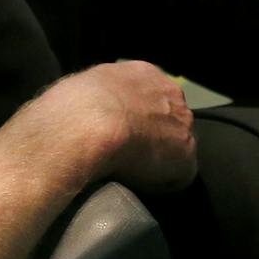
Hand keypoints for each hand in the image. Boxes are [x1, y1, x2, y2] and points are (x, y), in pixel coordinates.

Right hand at [24, 61, 196, 192]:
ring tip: (129, 172)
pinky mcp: (186, 156)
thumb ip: (100, 96)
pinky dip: (158, 184)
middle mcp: (170, 92)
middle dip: (153, 136)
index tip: (121, 132)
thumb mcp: (84, 88)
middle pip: (169, 119)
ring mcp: (183, 124)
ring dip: (157, 160)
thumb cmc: (72, 107)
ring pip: (176, 147)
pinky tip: (136, 185)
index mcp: (143, 73)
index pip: (149, 97)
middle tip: (126, 153)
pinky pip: (176, 177)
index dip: (137, 118)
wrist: (85, 124)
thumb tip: (91, 109)